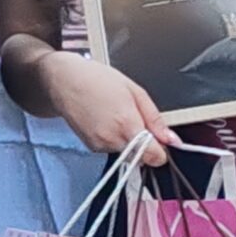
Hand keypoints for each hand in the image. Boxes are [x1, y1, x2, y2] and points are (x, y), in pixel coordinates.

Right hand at [45, 52, 179, 158]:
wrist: (64, 81)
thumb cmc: (97, 79)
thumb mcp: (135, 90)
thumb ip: (155, 119)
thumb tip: (171, 139)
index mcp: (127, 123)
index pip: (153, 156)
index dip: (161, 152)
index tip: (162, 143)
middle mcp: (112, 139)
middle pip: (141, 156)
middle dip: (145, 144)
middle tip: (137, 119)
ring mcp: (100, 145)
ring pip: (127, 153)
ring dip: (129, 140)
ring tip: (117, 114)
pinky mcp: (92, 147)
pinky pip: (113, 149)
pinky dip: (115, 138)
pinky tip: (107, 119)